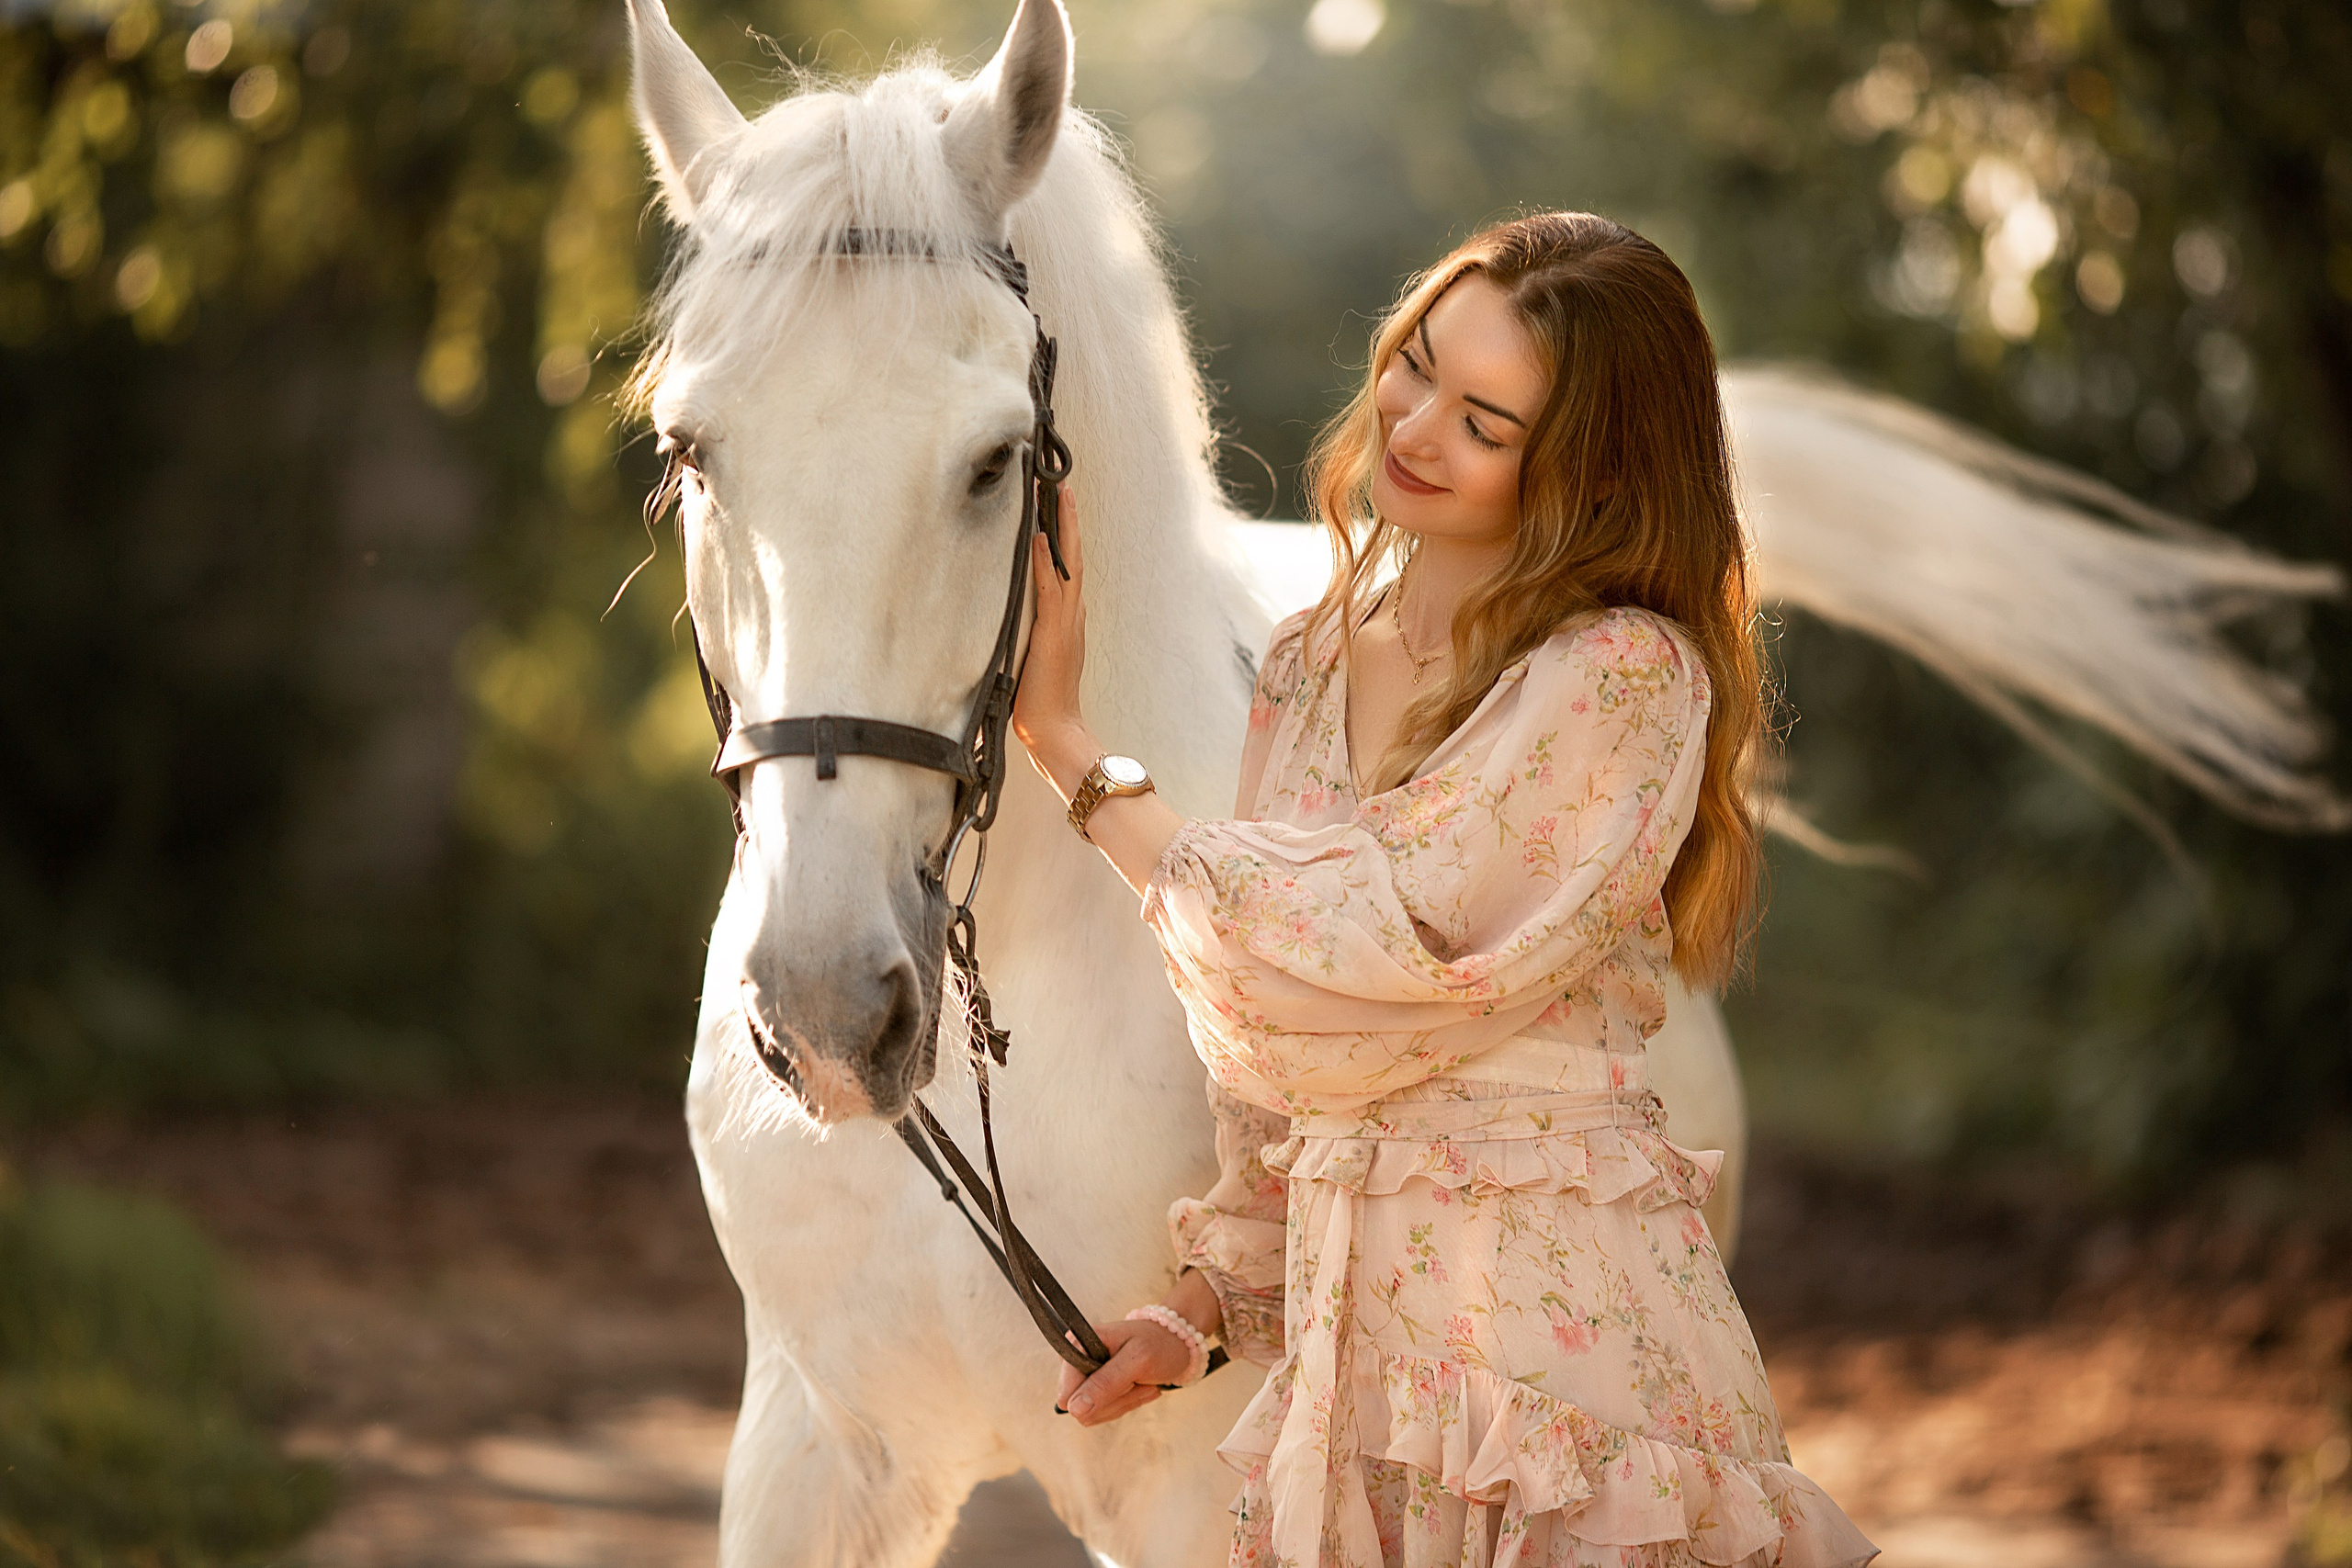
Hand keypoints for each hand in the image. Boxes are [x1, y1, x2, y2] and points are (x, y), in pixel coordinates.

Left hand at [1011, 484, 1096, 793]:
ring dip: (1061, 526)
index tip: (1057, 502)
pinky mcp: (1052, 633)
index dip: (1064, 534)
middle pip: (1072, 554)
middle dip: (1068, 518)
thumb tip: (1000, 625)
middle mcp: (1071, 614)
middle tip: (1062, 482)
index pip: (1067, 566)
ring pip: (1066, 562)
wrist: (1053, 730)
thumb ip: (1025, 638)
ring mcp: (1065, 621)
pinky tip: (1039, 536)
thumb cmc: (1038, 702)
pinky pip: (1048, 588)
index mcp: (1066, 619)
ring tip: (1057, 492)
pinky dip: (1045, 561)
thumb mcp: (1030, 659)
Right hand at [1054, 1318, 1189, 1426]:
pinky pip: (1101, 1413)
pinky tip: (1139, 1386)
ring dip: (1123, 1402)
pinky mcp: (1093, 1388)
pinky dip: (1125, 1403)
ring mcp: (1083, 1376)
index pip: (1067, 1392)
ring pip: (1091, 1413)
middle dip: (1115, 1399)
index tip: (1126, 1378)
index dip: (1096, 1395)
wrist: (1174, 1342)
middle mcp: (1074, 1360)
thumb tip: (1074, 1409)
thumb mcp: (1138, 1361)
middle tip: (1137, 1380)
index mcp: (1077, 1344)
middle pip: (1080, 1407)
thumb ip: (1105, 1383)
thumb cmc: (1158, 1344)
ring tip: (1140, 1381)